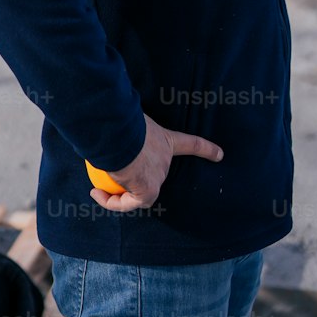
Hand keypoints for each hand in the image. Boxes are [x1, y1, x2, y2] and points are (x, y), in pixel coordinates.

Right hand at [88, 111, 223, 211]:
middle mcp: (164, 162)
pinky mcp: (145, 193)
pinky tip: (96, 193)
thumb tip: (107, 113)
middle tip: (111, 169)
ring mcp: (157, 178)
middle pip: (151, 175)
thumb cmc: (122, 123)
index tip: (220, 154)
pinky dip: (110, 201)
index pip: (191, 144)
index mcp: (166, 141)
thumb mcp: (127, 119)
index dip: (206, 149)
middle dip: (132, 177)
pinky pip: (125, 203)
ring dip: (117, 194)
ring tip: (99, 189)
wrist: (120, 137)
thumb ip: (122, 123)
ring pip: (136, 193)